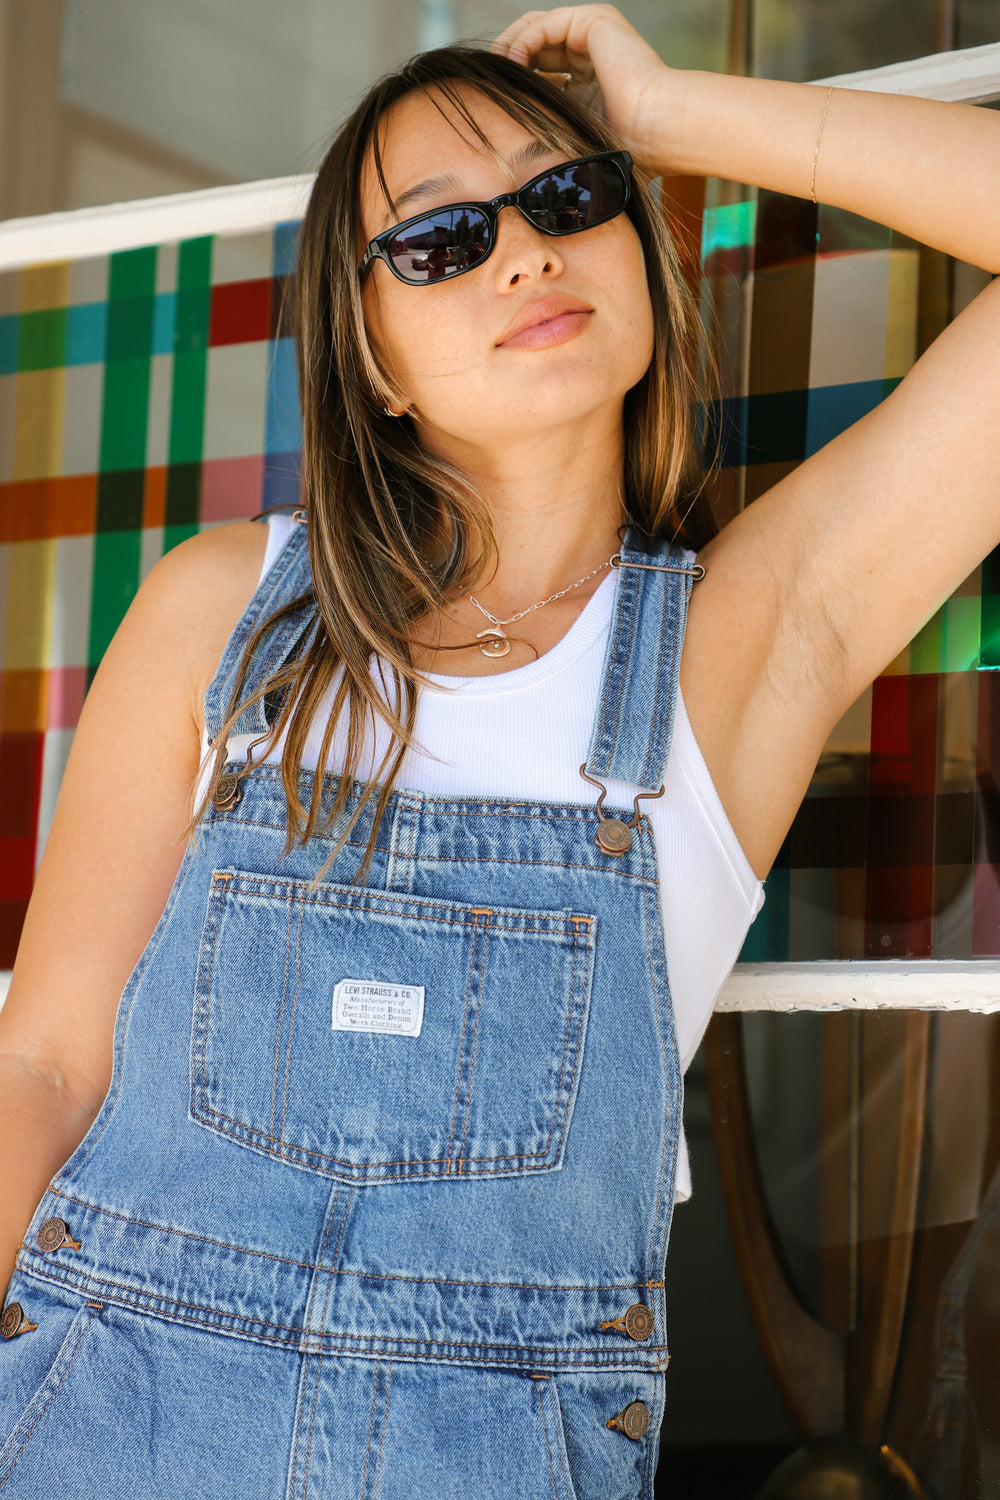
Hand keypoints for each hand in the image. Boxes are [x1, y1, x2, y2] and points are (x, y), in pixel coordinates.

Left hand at [490, 5, 676, 173]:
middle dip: (509, 63)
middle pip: (535, 47)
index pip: (542, 71)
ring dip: (510, 50)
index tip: (495, 105)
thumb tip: (520, 185)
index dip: (518, 84)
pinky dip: (523, 43)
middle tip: (490, 84)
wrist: (656, 131)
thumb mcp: (577, 143)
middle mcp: (592, 52)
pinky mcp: (594, 21)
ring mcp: (593, 34)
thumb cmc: (627, 150)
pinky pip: (544, 25)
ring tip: (496, 74)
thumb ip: (554, 140)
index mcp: (591, 80)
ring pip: (535, 30)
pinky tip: (512, 65)